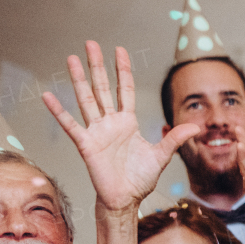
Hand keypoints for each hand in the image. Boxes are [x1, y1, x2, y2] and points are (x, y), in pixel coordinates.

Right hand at [43, 42, 198, 215]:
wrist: (126, 200)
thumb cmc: (140, 179)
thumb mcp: (161, 155)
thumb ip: (174, 138)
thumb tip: (196, 126)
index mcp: (128, 122)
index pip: (124, 89)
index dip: (122, 70)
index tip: (119, 50)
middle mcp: (110, 123)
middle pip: (102, 88)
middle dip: (97, 66)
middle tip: (90, 43)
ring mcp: (97, 132)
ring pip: (86, 99)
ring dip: (78, 79)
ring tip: (70, 58)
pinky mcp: (86, 144)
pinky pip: (70, 125)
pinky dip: (59, 111)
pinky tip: (48, 95)